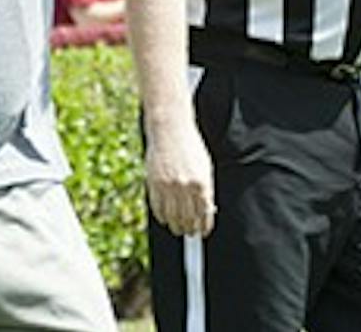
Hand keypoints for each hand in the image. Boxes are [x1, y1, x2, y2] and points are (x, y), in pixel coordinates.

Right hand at [144, 119, 215, 237]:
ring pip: (173, 217)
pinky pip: (157, 208)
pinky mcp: (154, 183)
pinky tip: (165, 219)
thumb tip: (207, 211)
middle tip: (191, 233)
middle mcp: (185, 187)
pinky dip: (162, 217)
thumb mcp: (205, 167)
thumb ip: (206, 189)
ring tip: (179, 229)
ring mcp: (168, 186)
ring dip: (176, 226)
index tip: (203, 232)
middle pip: (188, 219)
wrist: (170, 128)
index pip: (204, 215)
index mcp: (202, 183)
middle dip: (190, 229)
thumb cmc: (190, 145)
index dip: (204, 227)